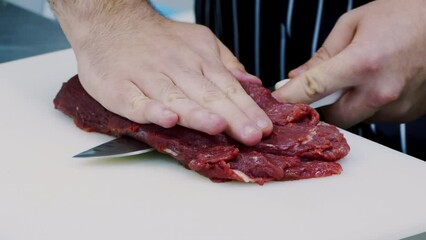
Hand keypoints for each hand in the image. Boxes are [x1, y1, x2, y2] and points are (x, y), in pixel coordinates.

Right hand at [52, 1, 272, 145]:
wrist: (111, 21)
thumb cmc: (159, 39)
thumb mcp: (199, 41)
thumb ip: (225, 63)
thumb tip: (251, 83)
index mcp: (197, 59)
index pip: (227, 87)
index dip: (246, 108)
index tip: (263, 127)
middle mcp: (175, 68)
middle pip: (207, 96)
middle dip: (232, 117)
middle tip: (251, 135)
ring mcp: (146, 77)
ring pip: (175, 98)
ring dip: (197, 114)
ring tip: (218, 126)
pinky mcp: (118, 88)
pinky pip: (136, 101)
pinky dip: (152, 110)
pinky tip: (167, 119)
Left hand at [272, 0, 425, 127]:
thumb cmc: (404, 14)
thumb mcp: (355, 23)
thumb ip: (323, 54)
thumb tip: (298, 76)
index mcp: (363, 62)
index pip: (313, 88)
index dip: (289, 97)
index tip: (276, 102)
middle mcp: (380, 90)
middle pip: (333, 117)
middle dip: (323, 106)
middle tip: (325, 88)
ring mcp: (397, 105)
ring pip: (356, 119)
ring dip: (349, 104)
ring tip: (362, 77)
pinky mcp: (407, 114)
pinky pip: (376, 117)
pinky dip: (370, 104)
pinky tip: (380, 82)